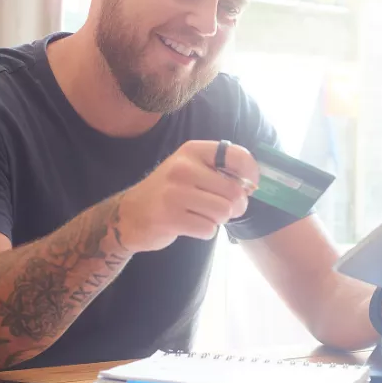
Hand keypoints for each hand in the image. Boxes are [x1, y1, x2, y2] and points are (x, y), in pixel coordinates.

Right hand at [118, 140, 259, 251]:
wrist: (129, 214)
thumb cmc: (169, 192)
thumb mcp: (190, 169)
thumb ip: (219, 171)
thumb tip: (252, 185)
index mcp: (192, 151)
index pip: (237, 156)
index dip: (252, 174)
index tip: (250, 186)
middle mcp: (183, 168)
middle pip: (234, 192)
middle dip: (237, 206)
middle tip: (226, 209)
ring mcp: (175, 193)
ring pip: (223, 212)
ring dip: (220, 220)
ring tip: (205, 216)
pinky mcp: (170, 218)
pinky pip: (209, 229)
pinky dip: (206, 231)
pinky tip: (191, 225)